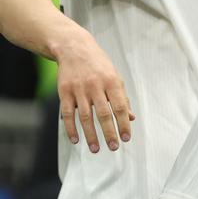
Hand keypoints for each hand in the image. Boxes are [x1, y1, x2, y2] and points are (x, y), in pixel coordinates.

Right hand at [55, 33, 133, 151]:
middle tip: (113, 147)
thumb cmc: (99, 65)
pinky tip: (76, 140)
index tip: (126, 138)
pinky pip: (67, 113)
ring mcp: (79, 89)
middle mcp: (96, 86)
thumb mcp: (115, 77)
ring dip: (91, 134)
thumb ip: (122, 98)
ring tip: (96, 149)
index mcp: (112, 82)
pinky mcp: (64, 92)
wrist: (75, 49)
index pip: (120, 107)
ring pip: (85, 116)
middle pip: (103, 114)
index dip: (124, 123)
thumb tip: (131, 118)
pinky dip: (71, 128)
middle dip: (109, 132)